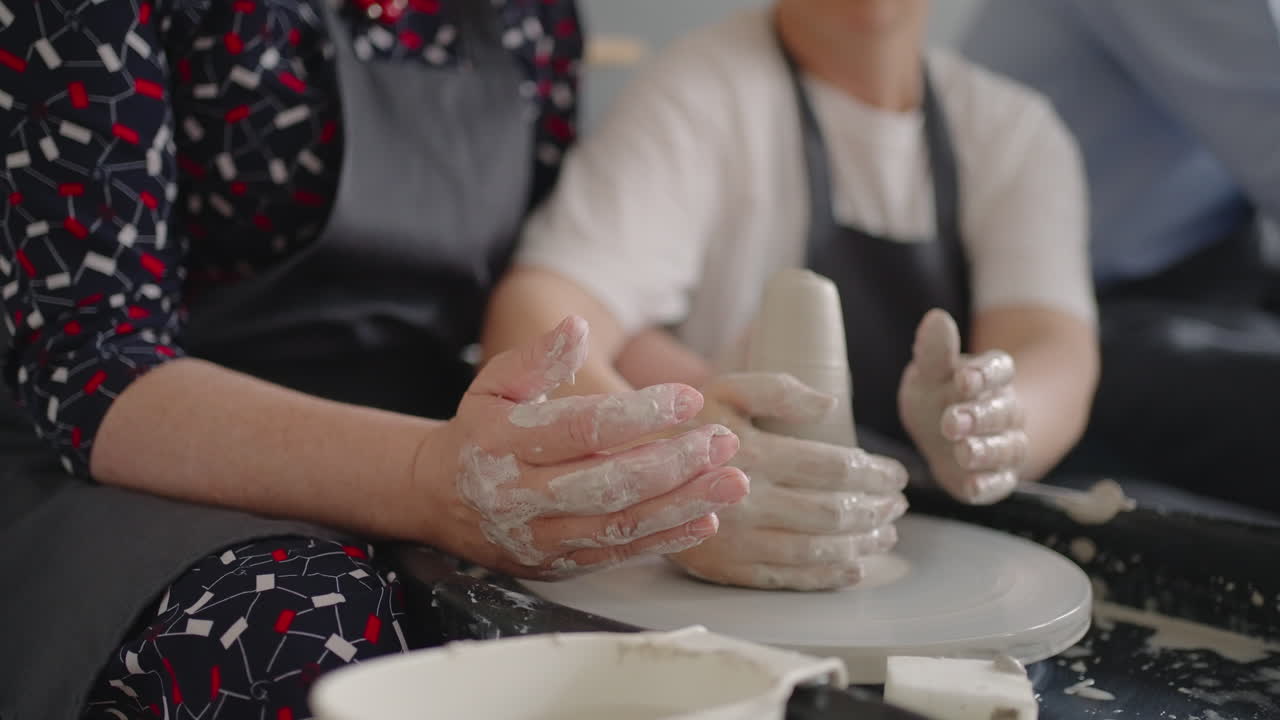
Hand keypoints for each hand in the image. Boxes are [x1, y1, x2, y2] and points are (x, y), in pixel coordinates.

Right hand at [417, 316, 749, 579]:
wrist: (439, 499)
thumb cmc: (480, 431)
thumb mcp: (494, 384)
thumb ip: (536, 358)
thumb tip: (577, 327)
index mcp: (506, 442)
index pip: (581, 428)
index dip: (639, 413)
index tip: (689, 398)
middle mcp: (521, 496)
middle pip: (607, 484)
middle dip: (673, 464)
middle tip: (722, 442)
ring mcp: (540, 536)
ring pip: (619, 525)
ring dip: (682, 505)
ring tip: (732, 483)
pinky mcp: (558, 564)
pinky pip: (618, 554)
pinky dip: (666, 539)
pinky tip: (706, 518)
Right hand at [669, 373, 907, 590]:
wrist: (628, 473)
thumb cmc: (685, 428)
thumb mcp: (724, 390)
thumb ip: (778, 390)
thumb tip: (830, 404)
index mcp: (753, 453)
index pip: (833, 468)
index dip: (874, 473)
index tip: (897, 474)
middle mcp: (747, 499)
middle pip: (832, 511)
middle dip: (874, 509)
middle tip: (897, 505)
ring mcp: (737, 539)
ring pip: (816, 548)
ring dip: (861, 544)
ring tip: (885, 535)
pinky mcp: (727, 569)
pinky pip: (787, 578)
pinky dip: (827, 576)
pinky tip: (852, 568)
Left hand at [898, 309, 1027, 503]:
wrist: (944, 434)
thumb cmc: (937, 394)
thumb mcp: (929, 373)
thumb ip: (934, 351)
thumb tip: (936, 317)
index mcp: (991, 377)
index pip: (1000, 370)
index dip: (984, 375)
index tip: (963, 379)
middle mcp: (1006, 409)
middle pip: (1004, 410)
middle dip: (979, 416)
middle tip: (951, 421)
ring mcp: (1005, 444)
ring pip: (1007, 446)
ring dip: (986, 450)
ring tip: (963, 452)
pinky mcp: (998, 477)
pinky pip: (999, 482)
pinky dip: (988, 485)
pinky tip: (972, 486)